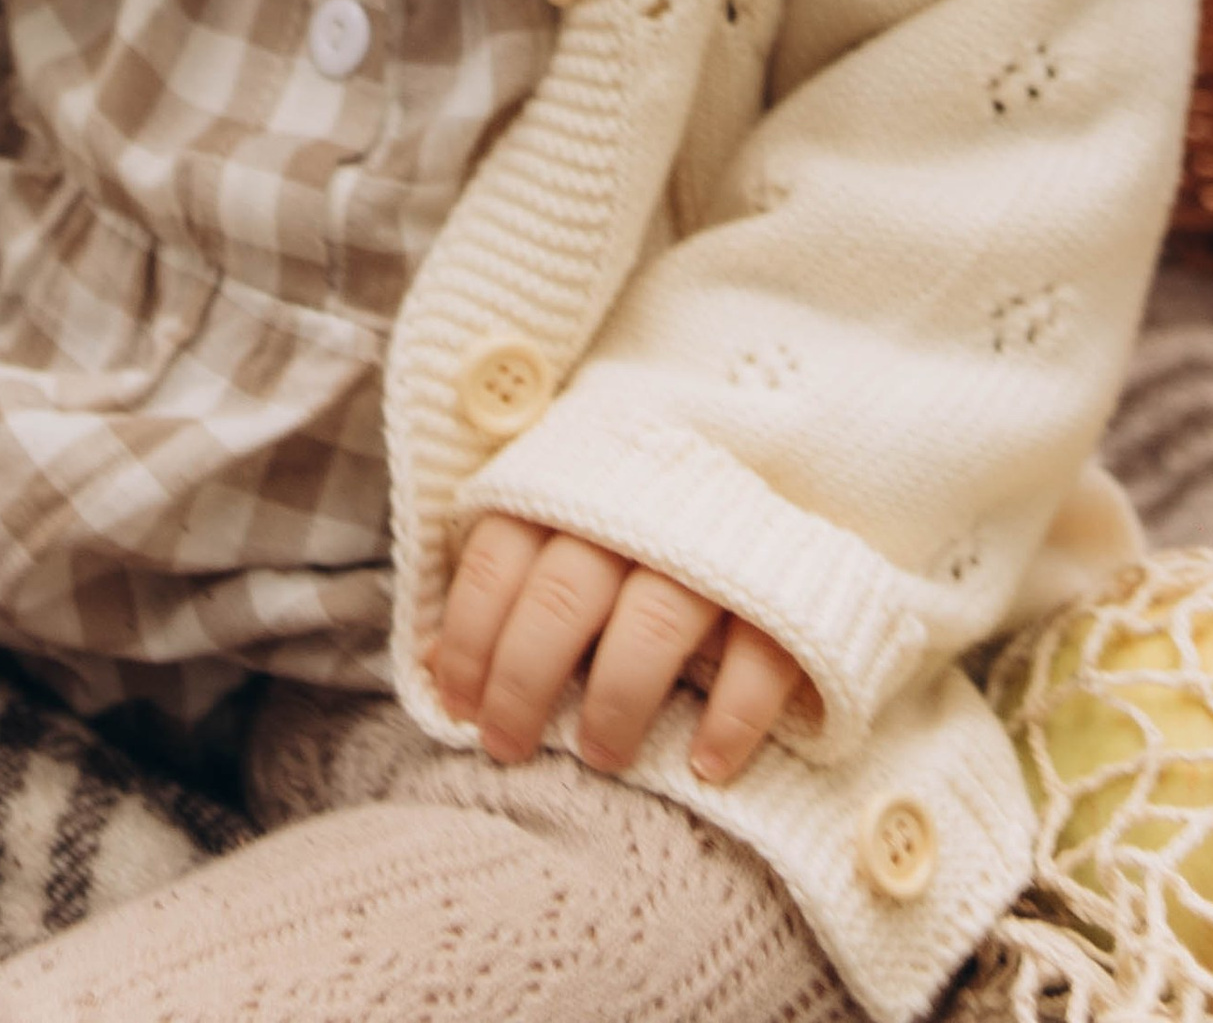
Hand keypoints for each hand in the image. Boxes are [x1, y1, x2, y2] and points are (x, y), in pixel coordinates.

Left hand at [430, 515, 809, 780]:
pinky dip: (732, 716)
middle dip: (523, 682)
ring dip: (615, 700)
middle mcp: (633, 509)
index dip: (467, 637)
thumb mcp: (558, 519)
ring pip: (651, 623)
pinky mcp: (786, 584)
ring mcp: (713, 544)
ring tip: (598, 757)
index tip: (456, 705)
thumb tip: (427, 663)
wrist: (781, 447)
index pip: (498, 559)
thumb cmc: (632, 512)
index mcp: (568, 486)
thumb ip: (503, 577)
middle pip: (562, 597)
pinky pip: (762, 654)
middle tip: (507, 747)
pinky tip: (706, 764)